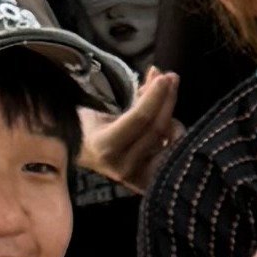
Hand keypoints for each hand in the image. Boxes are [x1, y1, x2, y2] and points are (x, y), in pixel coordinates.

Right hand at [84, 68, 180, 196]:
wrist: (83, 158)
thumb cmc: (88, 129)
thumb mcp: (103, 110)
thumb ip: (133, 97)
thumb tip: (158, 75)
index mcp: (106, 147)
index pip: (140, 118)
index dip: (154, 95)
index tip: (163, 76)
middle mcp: (124, 165)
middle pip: (157, 128)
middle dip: (166, 99)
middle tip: (171, 78)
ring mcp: (139, 176)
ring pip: (168, 140)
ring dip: (171, 115)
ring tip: (166, 97)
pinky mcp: (149, 181)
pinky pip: (170, 152)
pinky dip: (173, 133)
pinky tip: (168, 120)